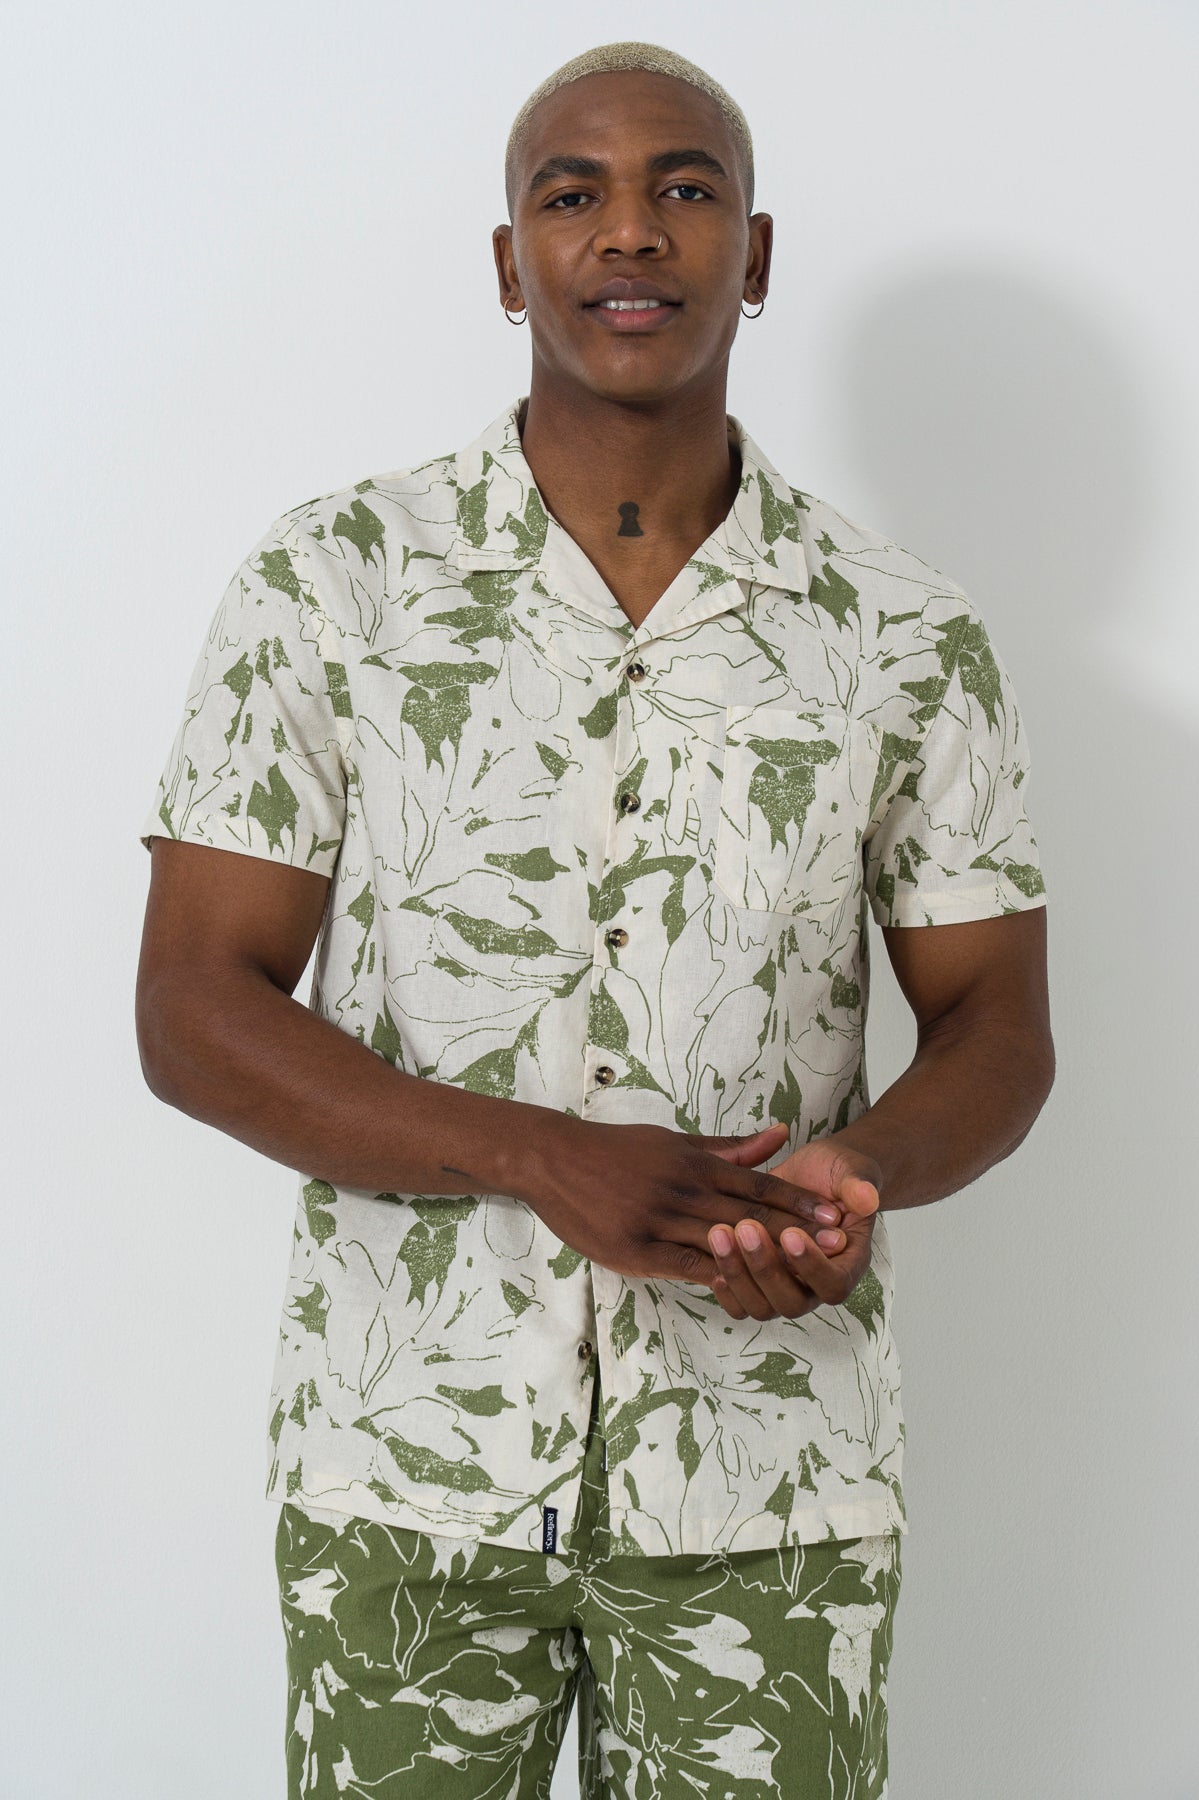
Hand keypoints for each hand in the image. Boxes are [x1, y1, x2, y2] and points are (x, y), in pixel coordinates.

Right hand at [512, 1118, 849, 1290]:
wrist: (554, 1158)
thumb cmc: (619, 1150)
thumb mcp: (676, 1142)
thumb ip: (730, 1147)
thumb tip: (781, 1134)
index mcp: (694, 1164)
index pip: (757, 1184)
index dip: (797, 1201)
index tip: (834, 1214)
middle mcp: (682, 1190)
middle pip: (748, 1214)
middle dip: (794, 1230)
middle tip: (836, 1243)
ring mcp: (658, 1220)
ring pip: (718, 1241)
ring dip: (761, 1256)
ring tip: (800, 1269)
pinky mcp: (634, 1248)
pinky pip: (681, 1265)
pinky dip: (711, 1274)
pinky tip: (740, 1287)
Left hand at [705, 1137, 882, 1321]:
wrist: (811, 1174)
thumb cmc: (836, 1174)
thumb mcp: (851, 1170)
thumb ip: (859, 1184)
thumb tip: (867, 1198)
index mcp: (847, 1264)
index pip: (833, 1286)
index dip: (811, 1266)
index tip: (790, 1231)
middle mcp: (815, 1285)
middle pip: (792, 1303)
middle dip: (766, 1269)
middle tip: (746, 1227)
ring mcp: (785, 1288)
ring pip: (761, 1306)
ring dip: (738, 1274)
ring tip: (718, 1232)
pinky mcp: (758, 1283)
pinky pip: (739, 1303)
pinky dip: (724, 1286)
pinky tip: (709, 1251)